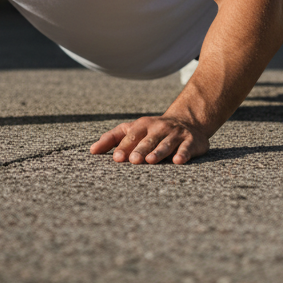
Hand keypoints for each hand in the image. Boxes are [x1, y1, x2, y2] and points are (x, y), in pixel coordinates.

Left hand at [90, 116, 209, 164]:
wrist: (188, 121)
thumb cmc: (153, 130)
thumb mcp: (133, 129)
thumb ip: (113, 138)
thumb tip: (92, 151)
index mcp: (143, 125)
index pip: (131, 135)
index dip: (124, 146)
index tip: (117, 158)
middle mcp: (159, 128)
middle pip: (148, 140)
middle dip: (140, 150)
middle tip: (133, 160)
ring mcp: (175, 134)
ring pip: (166, 143)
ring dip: (158, 151)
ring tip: (150, 160)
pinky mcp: (191, 142)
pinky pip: (186, 148)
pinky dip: (182, 154)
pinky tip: (178, 161)